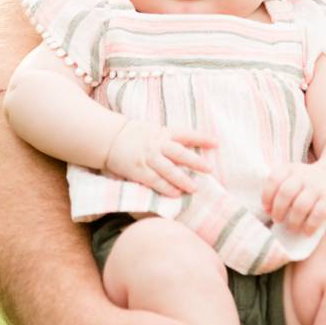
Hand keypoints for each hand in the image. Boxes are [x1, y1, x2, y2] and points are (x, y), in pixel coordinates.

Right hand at [102, 121, 216, 196]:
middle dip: (195, 162)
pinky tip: (176, 194)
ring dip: (182, 179)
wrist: (109, 138)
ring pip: (168, 170)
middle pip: (179, 153)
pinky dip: (166, 188)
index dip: (201, 138)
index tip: (216, 143)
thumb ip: (168, 138)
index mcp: (162, 132)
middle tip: (209, 169)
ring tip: (194, 188)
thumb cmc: (133, 135)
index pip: (185, 134)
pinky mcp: (138, 170)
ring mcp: (147, 158)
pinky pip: (155, 181)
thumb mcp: (152, 130)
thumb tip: (188, 146)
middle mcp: (156, 144)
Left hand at [263, 162, 325, 231]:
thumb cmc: (304, 185)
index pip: (274, 180)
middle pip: (286, 192)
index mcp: (290, 169)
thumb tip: (267, 210)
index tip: (266, 209)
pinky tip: (306, 231)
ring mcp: (318, 186)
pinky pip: (318, 214)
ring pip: (301, 205)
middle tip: (277, 220)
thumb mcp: (290, 179)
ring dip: (293, 220)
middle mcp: (304, 175)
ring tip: (291, 228)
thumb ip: (277, 190)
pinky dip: (310, 225)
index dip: (267, 196)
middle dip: (278, 210)